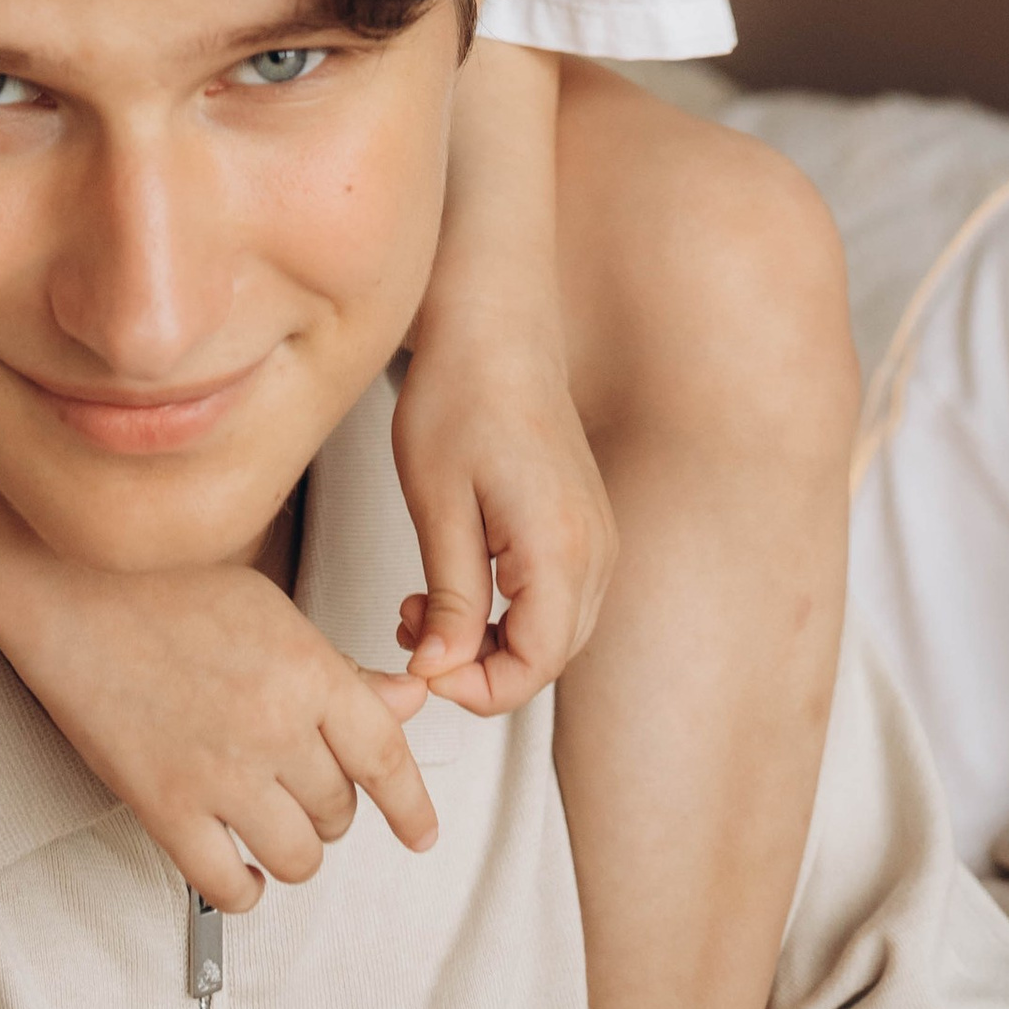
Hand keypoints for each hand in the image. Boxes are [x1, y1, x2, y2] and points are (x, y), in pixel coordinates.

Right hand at [0, 552, 438, 914]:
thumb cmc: (163, 578)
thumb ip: (340, 666)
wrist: (71, 582)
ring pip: (299, 855)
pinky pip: (228, 885)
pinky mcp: (165, 807)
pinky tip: (238, 863)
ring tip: (272, 817)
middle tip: (303, 779)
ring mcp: (219, 773)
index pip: (386, 755)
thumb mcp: (270, 605)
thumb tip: (405, 701)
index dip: (411, 805)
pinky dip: (243, 887)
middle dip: (332, 801)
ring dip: (294, 845)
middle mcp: (272, 725)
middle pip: (341, 809)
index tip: (420, 831)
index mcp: (306, 668)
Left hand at [391, 306, 615, 716]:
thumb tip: (442, 672)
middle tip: (411, 625)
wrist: (495, 321)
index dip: (473, 687)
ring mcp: (597, 534)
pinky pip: (557, 594)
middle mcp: (595, 548)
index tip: (421, 663)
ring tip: (421, 601)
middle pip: (547, 656)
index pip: (533, 667)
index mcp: (560, 548)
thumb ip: (449, 600)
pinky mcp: (585, 521)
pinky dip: (508, 606)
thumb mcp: (438, 505)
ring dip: (489, 636)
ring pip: (553, 630)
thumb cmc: (461, 393)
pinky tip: (458, 577)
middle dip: (476, 663)